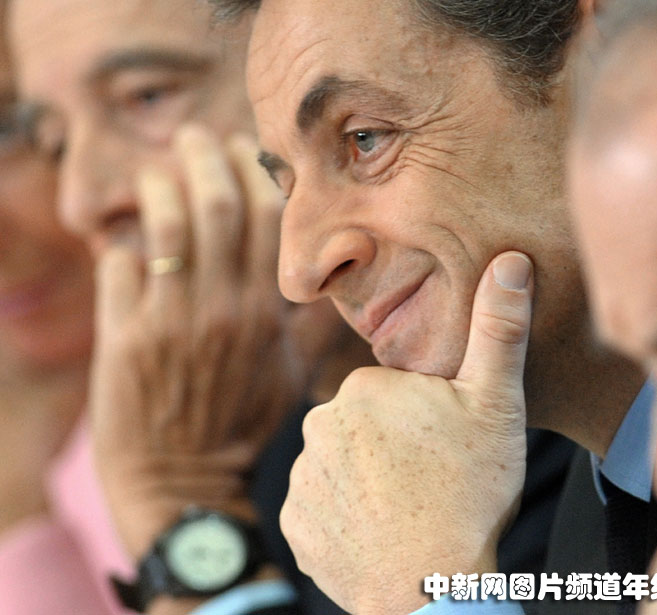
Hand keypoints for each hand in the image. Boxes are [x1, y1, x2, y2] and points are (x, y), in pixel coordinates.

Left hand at [90, 125, 302, 559]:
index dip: (255, 175)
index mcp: (267, 314)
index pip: (268, 221)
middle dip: (205, 158)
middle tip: (195, 137)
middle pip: (216, 207)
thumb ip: (313, 324)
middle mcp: (222, 309)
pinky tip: (126, 239)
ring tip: (158, 171)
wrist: (186, 483)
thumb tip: (334, 279)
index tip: (245, 151)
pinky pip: (120, 268)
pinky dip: (122, 244)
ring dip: (160, 186)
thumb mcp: (292, 375)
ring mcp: (171, 323)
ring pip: (165, 227)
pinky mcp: (123, 340)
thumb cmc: (243, 428)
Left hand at [281, 251, 534, 614]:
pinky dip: (349, 518)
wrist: (431, 587)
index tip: (449, 445)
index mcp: (363, 387)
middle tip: (435, 477)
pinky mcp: (297, 526)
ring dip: (371, 481)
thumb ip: (499, 330)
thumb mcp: (496, 405)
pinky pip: (325, 508)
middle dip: (397, 445)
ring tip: (412, 507)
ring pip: (345, 466)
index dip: (428, 418)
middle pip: (367, 426)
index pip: (394, 391)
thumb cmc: (470, 493)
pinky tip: (383, 530)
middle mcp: (319, 425)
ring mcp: (303, 479)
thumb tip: (509, 260)